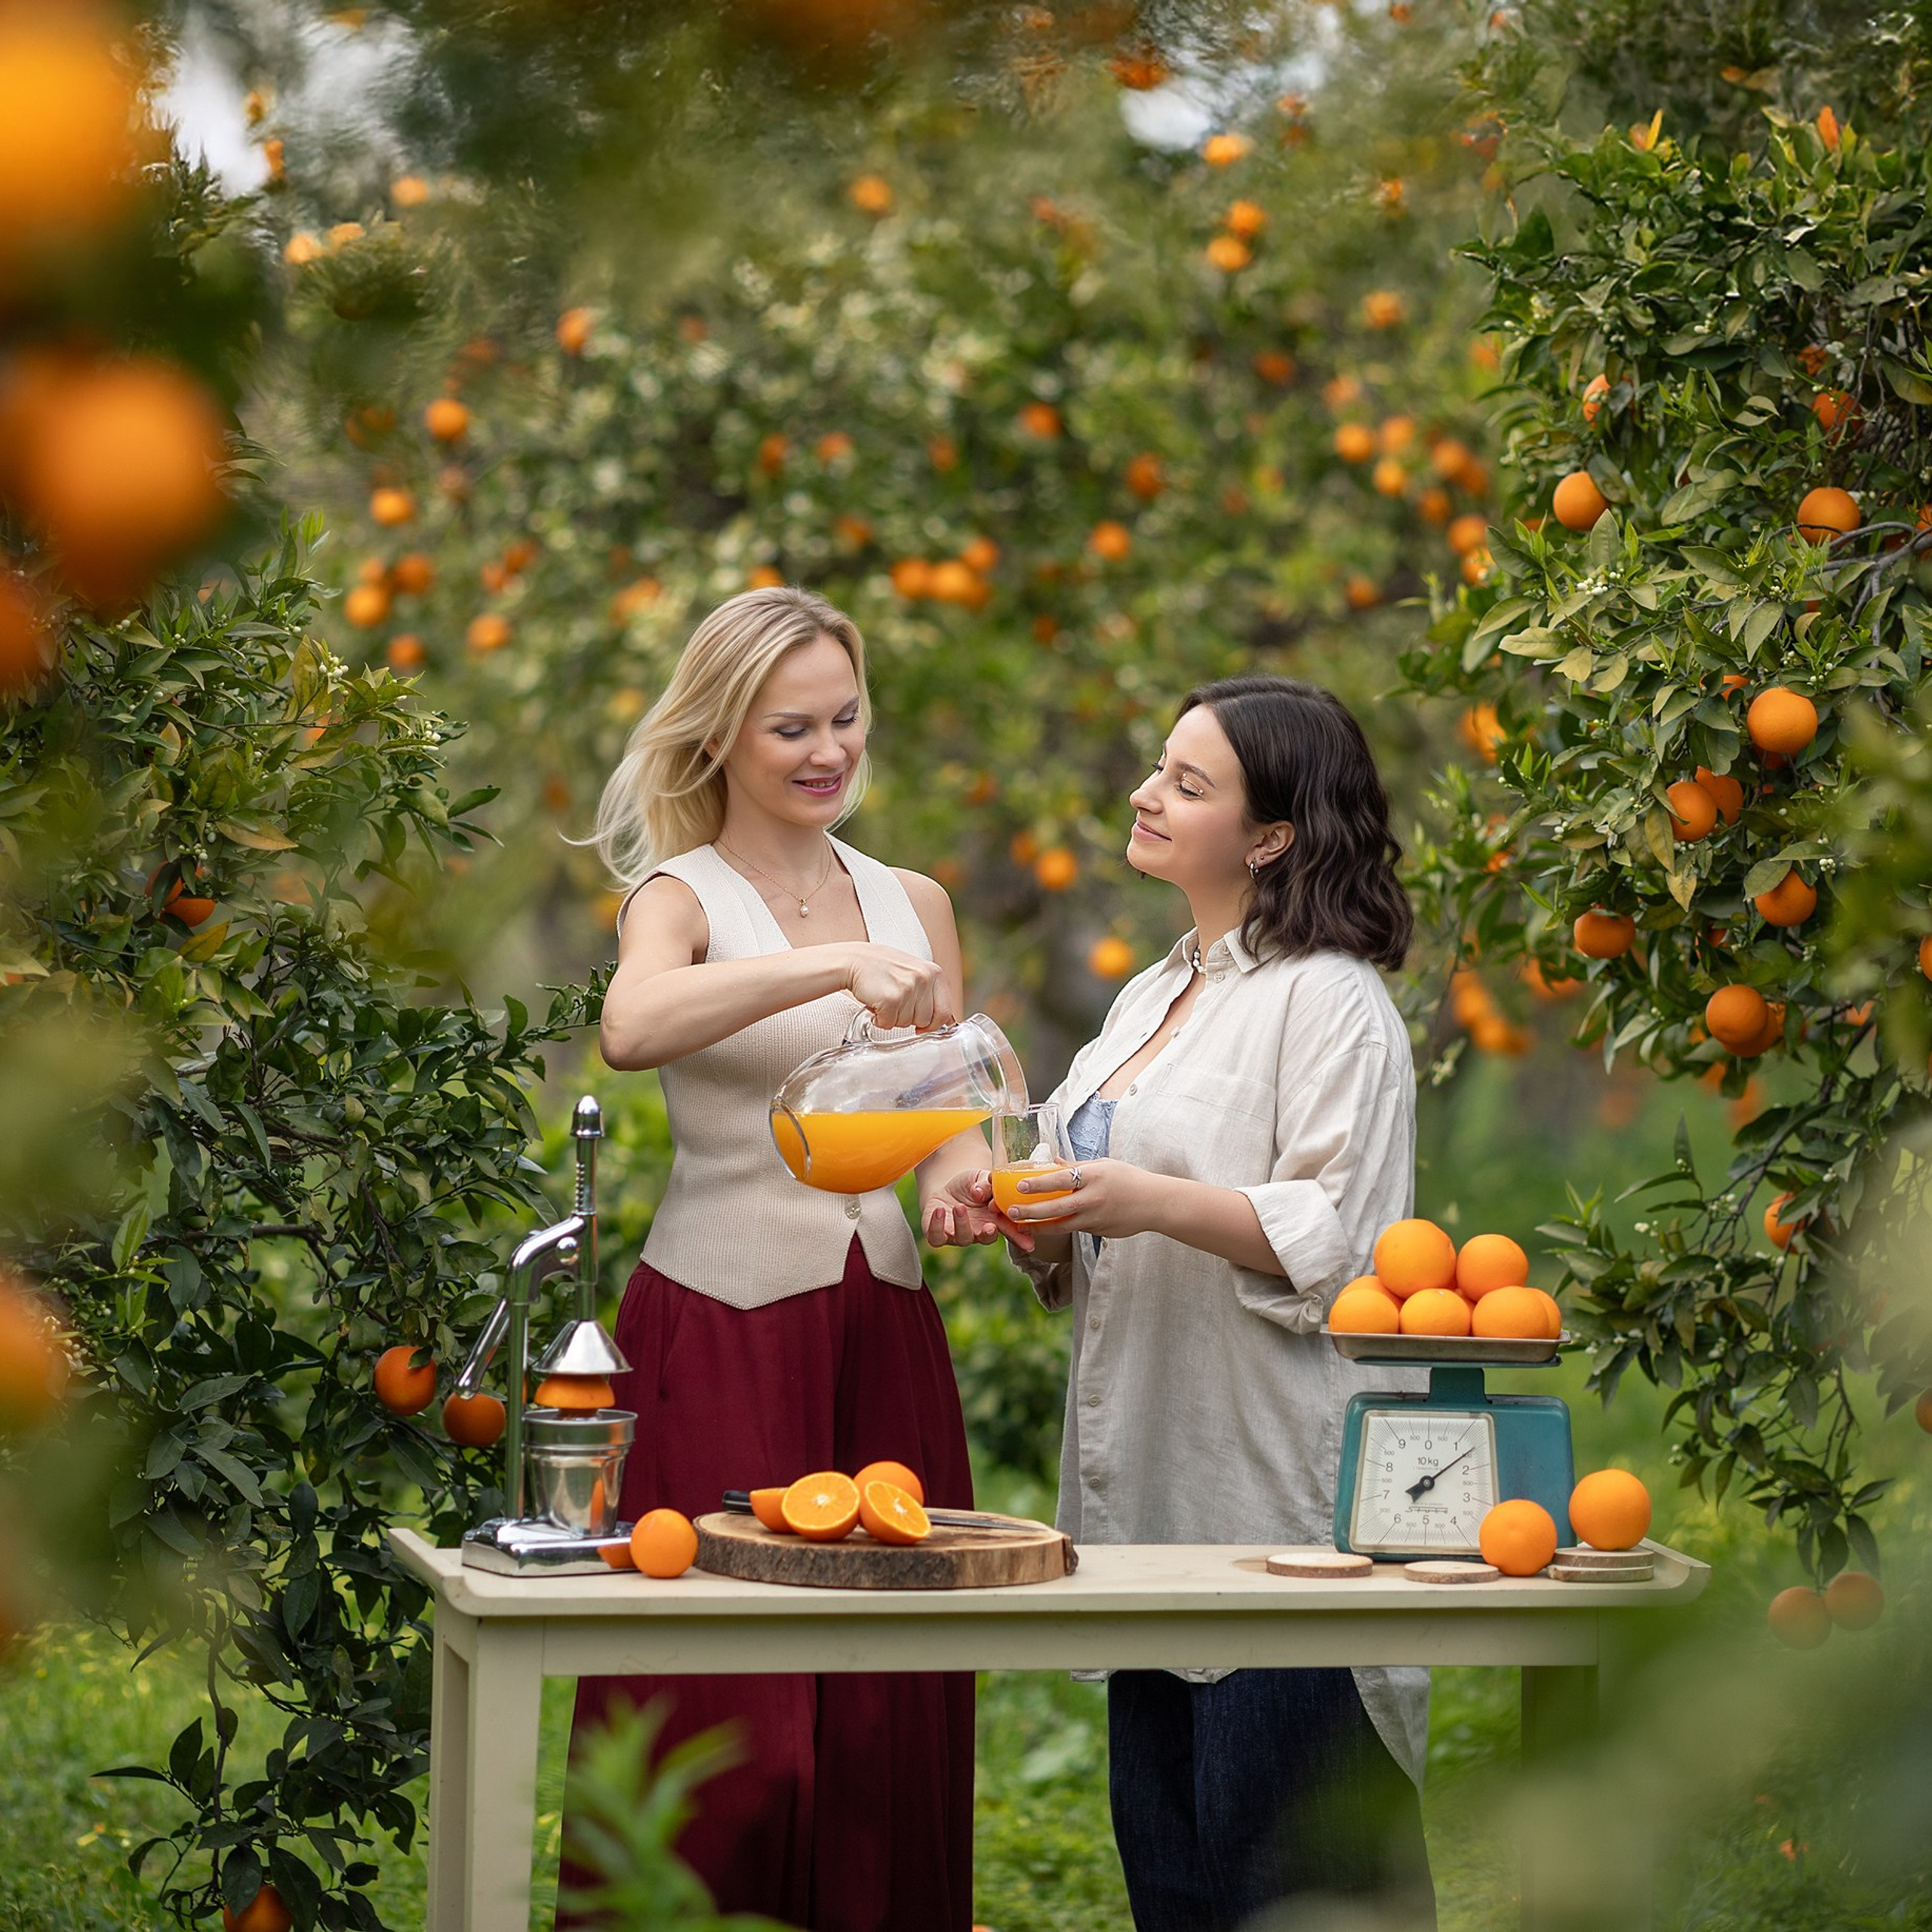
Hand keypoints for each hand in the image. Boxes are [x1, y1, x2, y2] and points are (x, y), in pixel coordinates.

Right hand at [842, 945, 955, 1031]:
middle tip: (896, 1003)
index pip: (945, 1011)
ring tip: (886, 998)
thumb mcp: (914, 971)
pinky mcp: (891, 999)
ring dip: (893, 1017)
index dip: (934, 1023)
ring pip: (907, 1023)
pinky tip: (877, 1004)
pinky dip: (880, 1019)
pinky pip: (888, 1024)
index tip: (924, 1025)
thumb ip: (930, 991)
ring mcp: (908, 988)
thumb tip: (943, 1020)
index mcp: (934, 972)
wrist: (854, 960)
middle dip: (909, 1018)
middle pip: (925, 1020)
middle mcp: (923, 978)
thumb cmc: (882, 967)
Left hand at [922, 1169, 1033, 1250]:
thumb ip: (985, 1183)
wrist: (946, 1189)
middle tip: (990, 1227)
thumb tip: (980, 1191)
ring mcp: (958, 1235)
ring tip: (959, 1207)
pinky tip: (939, 1210)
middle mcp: (978, 1230)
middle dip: (989, 1234)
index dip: (1019, 1237)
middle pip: (987, 1238)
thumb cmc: (969, 1185)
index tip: (1029, 1244)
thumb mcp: (980, 1178)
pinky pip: (937, 1237)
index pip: (1009, 1229)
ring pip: (963, 1238)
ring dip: (962, 1224)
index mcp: (994, 1219)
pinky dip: (937, 1225)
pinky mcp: (938, 1234)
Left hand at [1002, 1157, 1157, 1241]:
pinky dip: (1060, 1228)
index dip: (1038, 1184)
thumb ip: (1077, 1166)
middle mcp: (1093, 1198)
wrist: (1155, 1203)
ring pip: (1062, 1225)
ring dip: (1040, 1226)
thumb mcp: (1104, 1165)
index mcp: (1094, 1176)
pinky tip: (1046, 1228)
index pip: (1060, 1179)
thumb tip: (1053, 1161)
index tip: (1019, 1185)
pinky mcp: (1098, 1231)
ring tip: (1022, 1225)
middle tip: (1011, 1212)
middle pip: (1056, 1208)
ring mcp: (1096, 1218)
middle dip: (1031, 1212)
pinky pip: (1075, 1229)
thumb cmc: (1129, 1179)